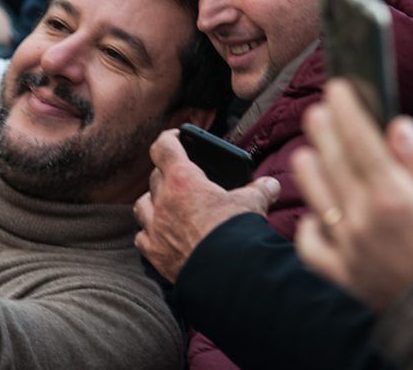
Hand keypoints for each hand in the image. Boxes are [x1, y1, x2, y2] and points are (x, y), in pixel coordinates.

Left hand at [134, 129, 280, 282]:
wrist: (225, 274)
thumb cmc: (235, 234)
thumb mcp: (252, 204)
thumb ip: (260, 190)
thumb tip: (270, 185)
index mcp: (183, 180)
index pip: (164, 147)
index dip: (169, 139)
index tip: (177, 138)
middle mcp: (163, 200)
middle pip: (155, 176)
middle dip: (167, 174)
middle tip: (183, 178)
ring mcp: (154, 227)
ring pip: (142, 204)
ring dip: (153, 201)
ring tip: (167, 205)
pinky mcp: (154, 252)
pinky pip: (142, 236)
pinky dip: (149, 232)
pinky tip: (161, 235)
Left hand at [293, 80, 412, 311]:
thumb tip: (396, 126)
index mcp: (394, 196)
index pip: (359, 140)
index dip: (346, 109)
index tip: (337, 87)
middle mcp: (362, 219)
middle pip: (331, 162)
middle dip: (323, 130)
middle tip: (319, 110)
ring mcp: (348, 248)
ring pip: (315, 197)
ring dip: (309, 168)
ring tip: (310, 152)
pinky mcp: (342, 274)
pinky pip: (310, 245)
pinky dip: (308, 226)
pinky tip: (316, 212)